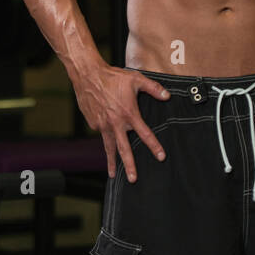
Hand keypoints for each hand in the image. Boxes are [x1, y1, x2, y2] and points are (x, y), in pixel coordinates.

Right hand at [73, 66, 169, 181]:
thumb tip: (167, 96)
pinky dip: (105, 134)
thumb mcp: (136, 79)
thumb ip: (153, 88)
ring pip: (109, 147)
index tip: (161, 157)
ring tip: (113, 175)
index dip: (154, 146)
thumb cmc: (112, 76)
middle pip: (124, 149)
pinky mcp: (93, 123)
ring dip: (111, 162)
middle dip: (129, 166)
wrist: (87, 75)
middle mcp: (115, 123)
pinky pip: (101, 132)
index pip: (145, 134)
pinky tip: (106, 128)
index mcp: (129, 114)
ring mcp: (102, 124)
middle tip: (133, 179)